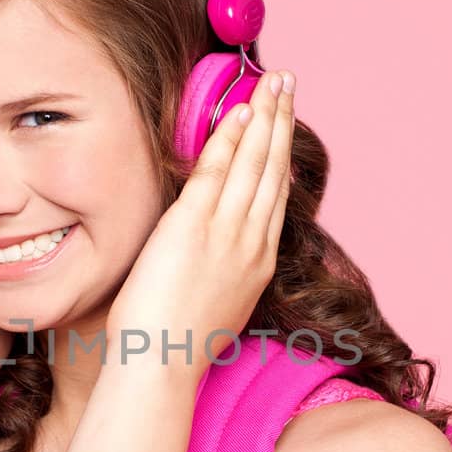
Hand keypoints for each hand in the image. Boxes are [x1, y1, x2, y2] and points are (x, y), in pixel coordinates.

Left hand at [105, 68, 295, 379]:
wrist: (161, 368)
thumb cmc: (175, 347)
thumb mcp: (215, 306)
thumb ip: (222, 273)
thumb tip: (215, 255)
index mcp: (257, 265)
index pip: (275, 199)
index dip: (281, 157)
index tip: (284, 129)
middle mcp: (251, 244)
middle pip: (274, 171)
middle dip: (283, 124)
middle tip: (290, 86)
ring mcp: (225, 233)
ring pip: (254, 164)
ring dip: (266, 119)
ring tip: (276, 84)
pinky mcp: (193, 226)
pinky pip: (218, 171)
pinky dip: (231, 138)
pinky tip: (240, 111)